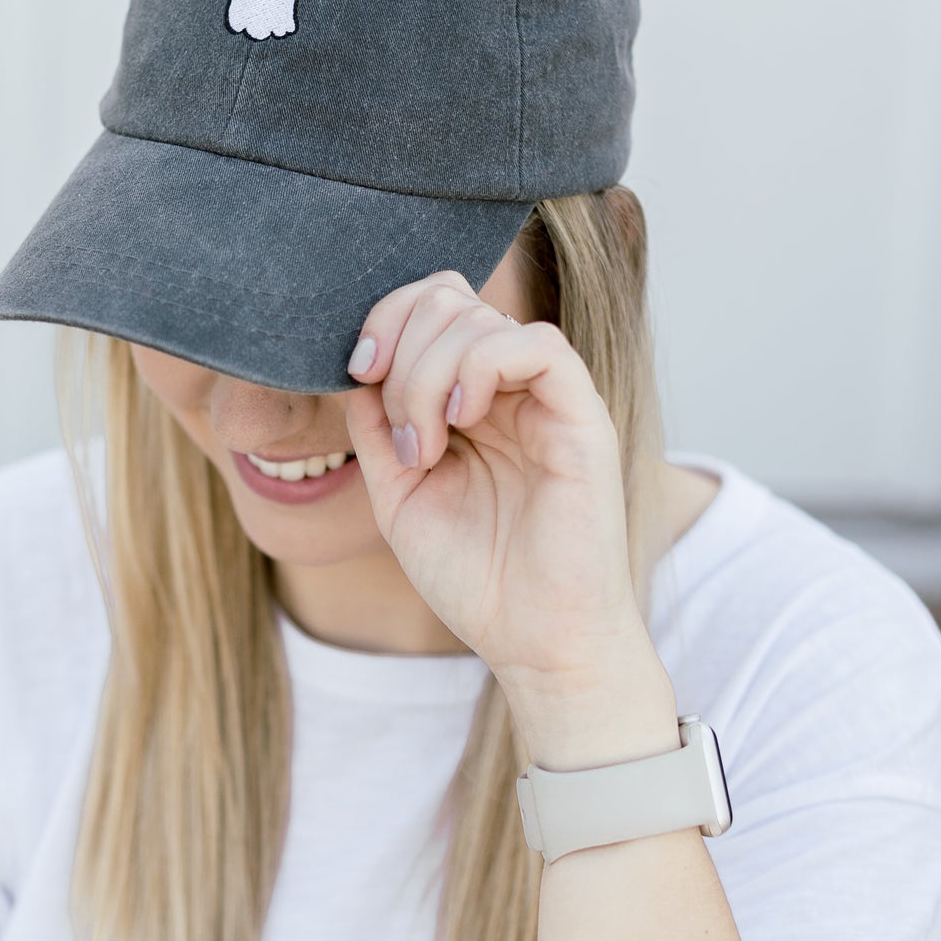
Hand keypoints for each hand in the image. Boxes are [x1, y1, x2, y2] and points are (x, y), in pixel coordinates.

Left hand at [343, 269, 664, 704]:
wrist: (536, 642)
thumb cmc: (475, 577)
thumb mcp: (396, 494)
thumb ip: (375, 427)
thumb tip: (358, 369)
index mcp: (470, 397)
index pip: (432, 306)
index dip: (386, 318)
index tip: (358, 370)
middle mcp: (511, 387)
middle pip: (449, 298)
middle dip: (401, 347)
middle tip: (399, 427)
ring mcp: (548, 398)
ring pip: (482, 319)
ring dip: (428, 373)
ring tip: (426, 445)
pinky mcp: (582, 416)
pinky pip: (539, 346)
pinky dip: (483, 366)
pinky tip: (461, 418)